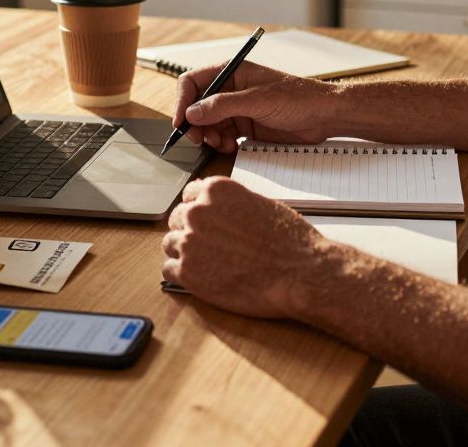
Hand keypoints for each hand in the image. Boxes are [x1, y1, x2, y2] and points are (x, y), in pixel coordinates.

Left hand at [161, 176, 330, 318]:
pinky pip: (168, 270)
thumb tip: (222, 213)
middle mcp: (198, 212)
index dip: (198, 209)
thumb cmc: (289, 241)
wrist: (299, 273)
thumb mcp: (260, 205)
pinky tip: (200, 278)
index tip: (204, 221)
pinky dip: (181, 275)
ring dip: (184, 252)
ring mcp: (189, 242)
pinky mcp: (188, 273)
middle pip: (177, 219)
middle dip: (190, 230)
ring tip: (207, 263)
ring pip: (170, 244)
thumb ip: (233, 205)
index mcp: (216, 190)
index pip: (190, 194)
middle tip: (207, 245)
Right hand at [174, 61, 338, 152]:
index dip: (183, 101)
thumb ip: (222, 106)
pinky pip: (223, 135)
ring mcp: (238, 109)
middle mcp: (231, 89)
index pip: (193, 82)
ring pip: (208, 124)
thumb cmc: (298, 98)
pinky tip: (231, 146)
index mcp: (232, 72)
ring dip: (209, 136)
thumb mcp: (257, 100)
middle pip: (198, 106)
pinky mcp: (246, 126)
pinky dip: (222, 143)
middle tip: (199, 139)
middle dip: (195, 124)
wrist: (324, 116)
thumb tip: (192, 113)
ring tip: (220, 143)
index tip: (181, 122)